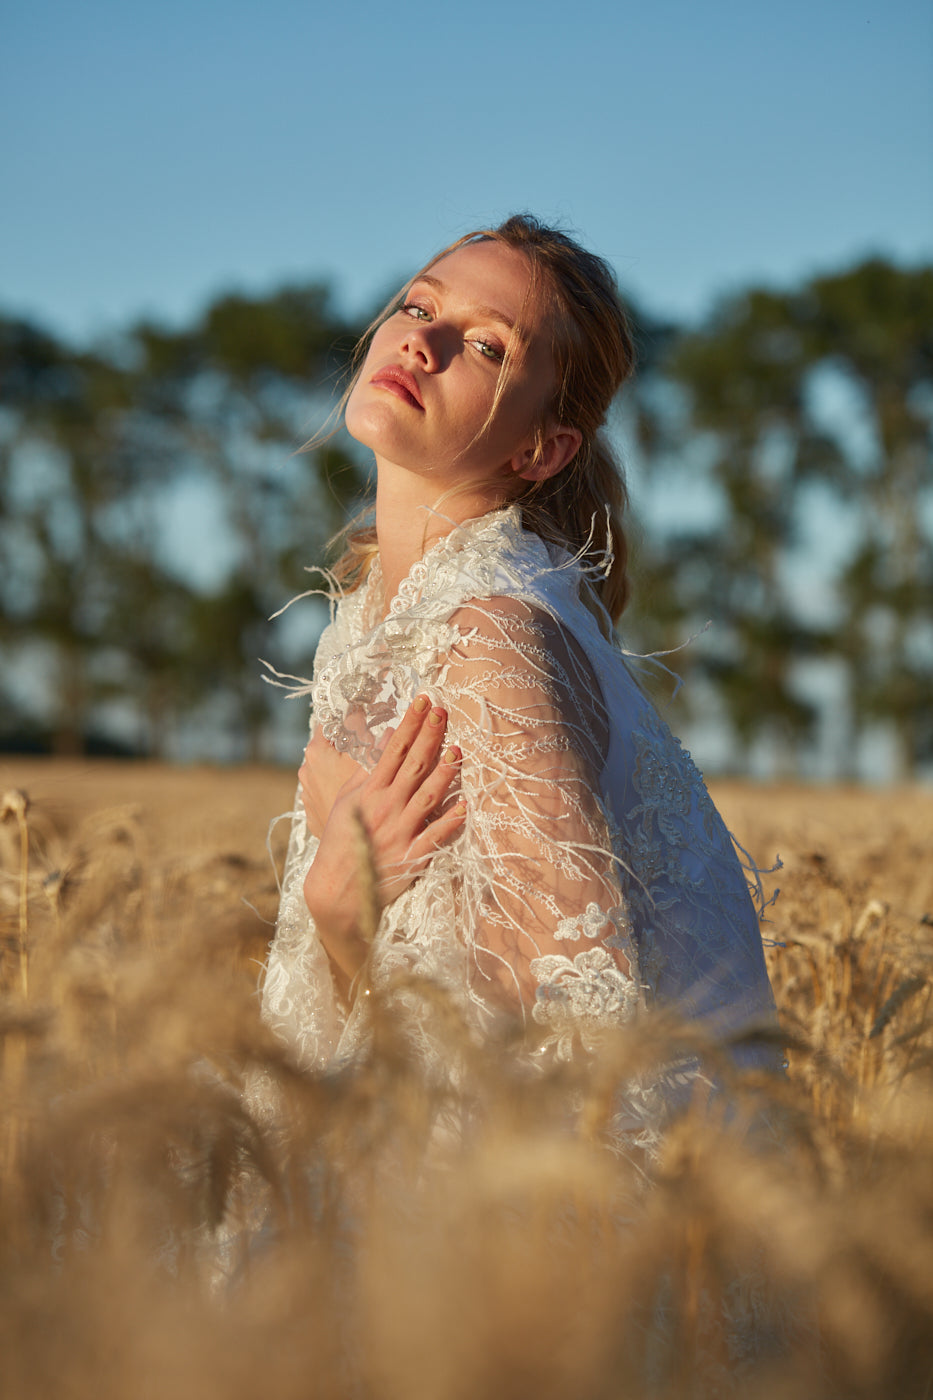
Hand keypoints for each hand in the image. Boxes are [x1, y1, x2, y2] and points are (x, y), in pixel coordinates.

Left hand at [299, 727, 366, 839]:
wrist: (350, 849)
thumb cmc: (362, 800)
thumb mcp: (371, 760)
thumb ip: (368, 734)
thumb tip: (368, 712)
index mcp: (317, 752)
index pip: (331, 721)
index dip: (350, 718)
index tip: (366, 720)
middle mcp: (306, 770)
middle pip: (331, 746)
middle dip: (349, 745)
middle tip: (372, 749)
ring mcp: (307, 792)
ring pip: (329, 771)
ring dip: (344, 770)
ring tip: (365, 777)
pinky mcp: (313, 811)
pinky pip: (328, 791)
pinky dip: (340, 790)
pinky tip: (356, 798)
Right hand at [302, 695, 464, 980]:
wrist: (336, 890)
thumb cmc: (341, 841)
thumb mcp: (347, 802)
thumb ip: (367, 772)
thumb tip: (387, 743)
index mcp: (370, 792)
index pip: (394, 751)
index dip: (410, 725)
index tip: (423, 702)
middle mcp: (386, 808)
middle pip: (412, 766)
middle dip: (428, 737)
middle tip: (443, 712)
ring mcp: (399, 832)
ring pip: (426, 797)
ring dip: (443, 774)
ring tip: (458, 750)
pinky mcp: (411, 857)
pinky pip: (434, 837)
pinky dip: (450, 822)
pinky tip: (466, 805)